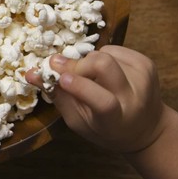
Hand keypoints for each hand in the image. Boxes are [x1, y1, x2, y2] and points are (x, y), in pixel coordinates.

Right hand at [26, 46, 166, 153]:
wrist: (147, 128)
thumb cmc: (106, 129)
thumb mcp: (79, 121)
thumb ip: (57, 97)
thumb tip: (30, 73)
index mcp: (117, 119)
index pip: (103, 101)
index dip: (80, 87)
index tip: (60, 78)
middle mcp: (135, 97)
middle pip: (104, 66)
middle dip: (78, 64)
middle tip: (62, 69)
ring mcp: (144, 77)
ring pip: (105, 54)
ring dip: (89, 62)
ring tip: (90, 77)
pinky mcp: (147, 63)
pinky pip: (113, 49)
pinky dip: (101, 56)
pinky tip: (104, 73)